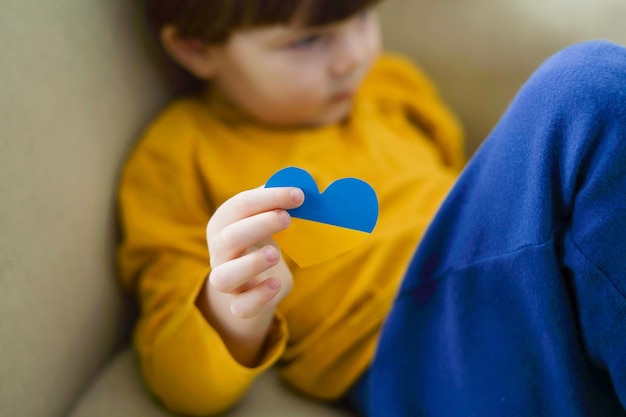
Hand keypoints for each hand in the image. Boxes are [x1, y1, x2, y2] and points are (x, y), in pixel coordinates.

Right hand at [206, 186, 303, 318]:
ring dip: (250, 264)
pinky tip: (277, 283)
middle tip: (287, 218)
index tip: (299, 195)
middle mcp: (219, 252)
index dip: (269, 198)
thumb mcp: (265, 218)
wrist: (249, 282)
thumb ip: (279, 202)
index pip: (239, 205)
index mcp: (223, 224)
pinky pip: (241, 307)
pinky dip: (259, 297)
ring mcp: (226, 280)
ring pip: (224, 278)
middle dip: (259, 225)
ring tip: (276, 254)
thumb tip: (303, 182)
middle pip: (229, 238)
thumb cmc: (259, 240)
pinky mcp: (239, 304)